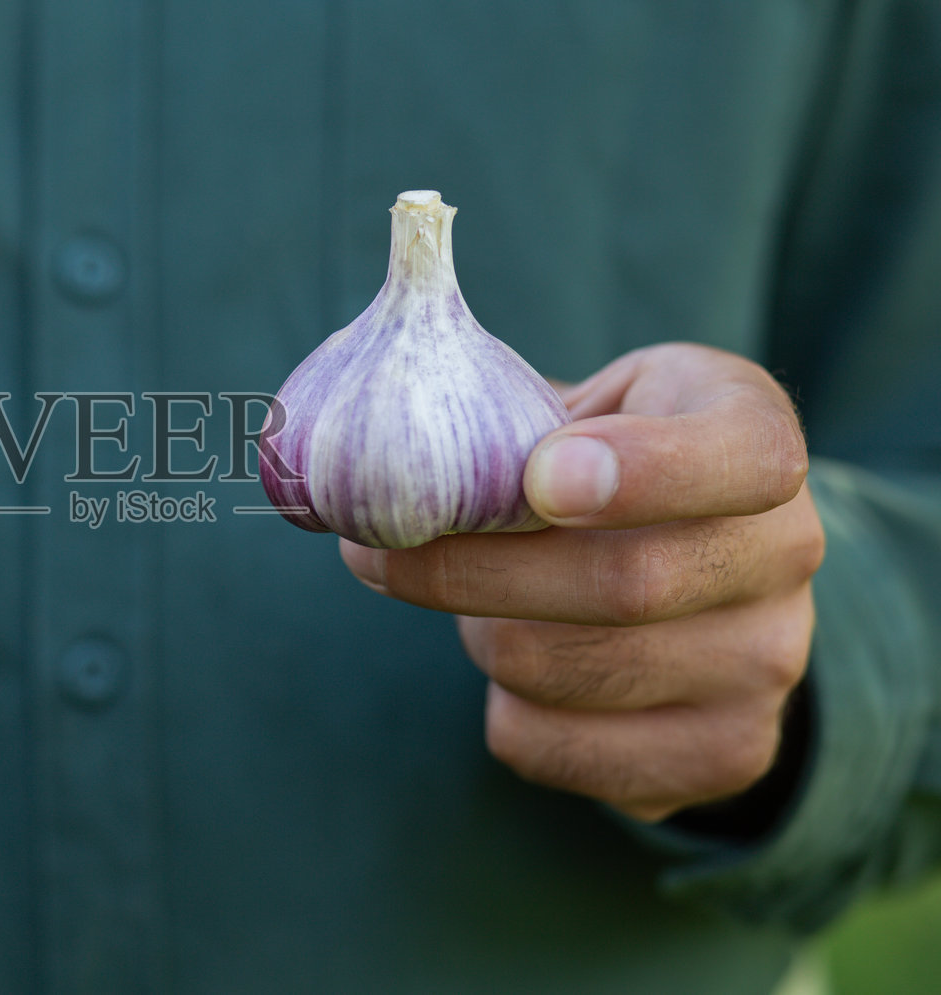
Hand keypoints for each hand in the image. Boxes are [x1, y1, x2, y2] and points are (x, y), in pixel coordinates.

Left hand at [340, 343, 824, 821]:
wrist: (694, 568)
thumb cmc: (603, 463)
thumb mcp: (580, 406)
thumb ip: (510, 420)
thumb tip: (384, 460)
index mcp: (756, 437)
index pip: (741, 458)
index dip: (645, 472)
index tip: (542, 478)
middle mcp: (787, 555)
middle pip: (621, 586)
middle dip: (466, 571)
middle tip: (374, 552)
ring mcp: (767, 667)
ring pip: (558, 671)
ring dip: (474, 635)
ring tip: (467, 602)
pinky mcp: (724, 755)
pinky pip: (548, 746)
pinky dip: (499, 707)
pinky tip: (511, 664)